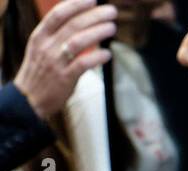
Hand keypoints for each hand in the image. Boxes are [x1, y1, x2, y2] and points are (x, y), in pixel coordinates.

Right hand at [12, 0, 116, 120]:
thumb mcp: (41, 48)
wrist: (29, 98)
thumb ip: (56, 35)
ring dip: (97, 33)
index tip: (92, 0)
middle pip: (72, 25)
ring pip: (78, 42)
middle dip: (94, 16)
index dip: (76, 5)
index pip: (58, 14)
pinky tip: (108, 54)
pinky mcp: (65, 78)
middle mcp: (47, 46)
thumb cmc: (40, 71)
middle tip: (111, 12)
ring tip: (112, 28)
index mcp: (40, 36)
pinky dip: (96, 58)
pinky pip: (82, 64)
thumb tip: (78, 21)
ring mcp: (55, 62)